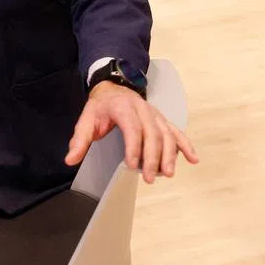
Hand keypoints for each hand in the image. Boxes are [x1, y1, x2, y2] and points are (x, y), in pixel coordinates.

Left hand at [66, 82, 198, 183]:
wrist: (115, 86)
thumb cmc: (102, 106)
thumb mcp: (86, 119)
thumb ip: (80, 140)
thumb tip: (70, 160)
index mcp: (123, 108)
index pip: (132, 128)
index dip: (134, 147)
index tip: (131, 165)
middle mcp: (143, 110)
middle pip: (153, 133)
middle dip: (153, 157)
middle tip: (149, 178)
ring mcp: (155, 114)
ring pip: (167, 134)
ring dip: (170, 154)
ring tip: (168, 173)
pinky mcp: (162, 120)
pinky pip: (176, 132)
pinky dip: (186, 145)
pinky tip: (193, 159)